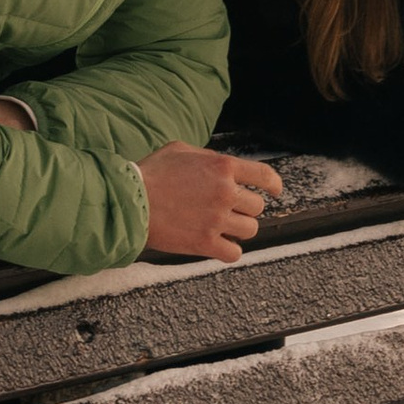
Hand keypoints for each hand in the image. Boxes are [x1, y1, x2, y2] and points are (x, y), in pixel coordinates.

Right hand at [137, 144, 282, 261]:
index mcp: (222, 167)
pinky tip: (218, 245)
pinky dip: (229, 250)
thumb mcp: (181, 150)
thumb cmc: (150, 174)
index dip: (274, 184)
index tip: (275, 191)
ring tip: (224, 227)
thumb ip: (207, 157)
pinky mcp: (205, 243)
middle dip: (246, 208)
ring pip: (250, 230)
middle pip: (257, 206)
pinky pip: (234, 253)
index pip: (264, 175)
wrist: (128, 202)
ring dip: (240, 229)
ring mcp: (216, 219)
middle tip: (230, 210)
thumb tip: (220, 165)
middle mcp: (225, 193)